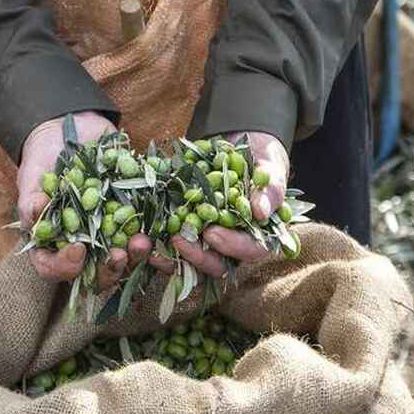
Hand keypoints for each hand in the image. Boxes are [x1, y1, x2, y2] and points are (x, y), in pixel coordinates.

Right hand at [17, 112, 152, 287]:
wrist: (72, 130)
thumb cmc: (45, 158)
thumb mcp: (33, 176)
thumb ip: (31, 199)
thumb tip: (38, 209)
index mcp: (51, 243)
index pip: (52, 268)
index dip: (64, 267)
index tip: (78, 249)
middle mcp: (80, 245)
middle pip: (93, 274)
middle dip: (108, 270)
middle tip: (118, 256)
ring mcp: (108, 235)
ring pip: (123, 260)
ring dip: (135, 256)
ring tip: (142, 241)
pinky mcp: (131, 219)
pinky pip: (144, 234)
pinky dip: (153, 234)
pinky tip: (160, 228)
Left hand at [158, 132, 289, 277]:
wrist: (240, 149)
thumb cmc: (262, 162)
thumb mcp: (271, 168)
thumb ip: (271, 189)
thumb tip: (261, 212)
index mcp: (260, 235)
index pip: (251, 251)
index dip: (232, 246)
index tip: (213, 233)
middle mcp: (234, 246)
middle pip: (217, 264)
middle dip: (196, 256)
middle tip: (179, 239)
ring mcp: (208, 243)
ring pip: (191, 264)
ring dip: (170, 258)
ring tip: (151, 245)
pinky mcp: (187, 235)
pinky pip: (171, 249)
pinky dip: (157, 246)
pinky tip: (142, 238)